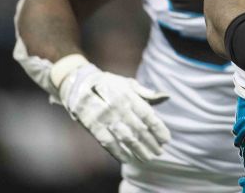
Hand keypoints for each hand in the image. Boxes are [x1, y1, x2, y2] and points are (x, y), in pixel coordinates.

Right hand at [53, 56, 172, 163]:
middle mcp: (118, 106)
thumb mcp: (127, 84)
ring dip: (138, 150)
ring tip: (147, 158)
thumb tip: (166, 97)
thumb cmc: (108, 84)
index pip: (148, 115)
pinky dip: (117, 152)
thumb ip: (146, 93)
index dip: (158, 129)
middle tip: (159, 152)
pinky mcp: (93, 125)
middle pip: (139, 129)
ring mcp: (105, 116)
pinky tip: (126, 159)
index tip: (166, 140)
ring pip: (125, 137)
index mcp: (129, 95)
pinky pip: (107, 141)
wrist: (78, 83)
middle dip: (150, 143)